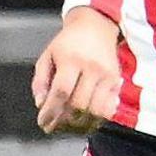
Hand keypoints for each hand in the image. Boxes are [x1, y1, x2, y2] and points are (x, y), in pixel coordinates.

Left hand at [32, 6, 120, 134]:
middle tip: (53, 127)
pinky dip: (95, 121)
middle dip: (63, 122)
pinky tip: (83, 122)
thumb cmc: (68, 43)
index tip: (42, 121)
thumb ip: (40, 81)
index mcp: (71, 59)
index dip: (51, 112)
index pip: (62, 92)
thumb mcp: (47, 56)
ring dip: (79, 126)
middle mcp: (92, 68)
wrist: (95, 27)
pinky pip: (107, 109)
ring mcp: (106, 76)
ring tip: (67, 127)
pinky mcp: (116, 82)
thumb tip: (41, 104)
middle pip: (79, 105)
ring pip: (95, 111)